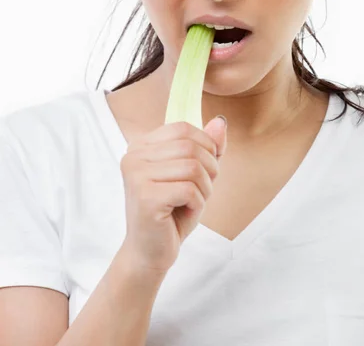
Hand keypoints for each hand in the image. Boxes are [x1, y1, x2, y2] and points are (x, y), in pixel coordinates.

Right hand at [119, 116, 226, 273]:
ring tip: (194, 201)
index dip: (205, 146)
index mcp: (140, 145)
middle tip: (202, 190)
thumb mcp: (193, 174)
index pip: (183, 128)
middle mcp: (133, 156)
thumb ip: (206, 147)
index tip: (205, 169)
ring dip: (205, 188)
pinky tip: (185, 211)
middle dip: (209, 169)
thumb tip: (220, 121)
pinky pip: (190, 189)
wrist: (149, 252)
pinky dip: (198, 203)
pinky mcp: (146, 197)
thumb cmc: (171, 211)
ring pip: (193, 167)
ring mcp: (137, 175)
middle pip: (190, 147)